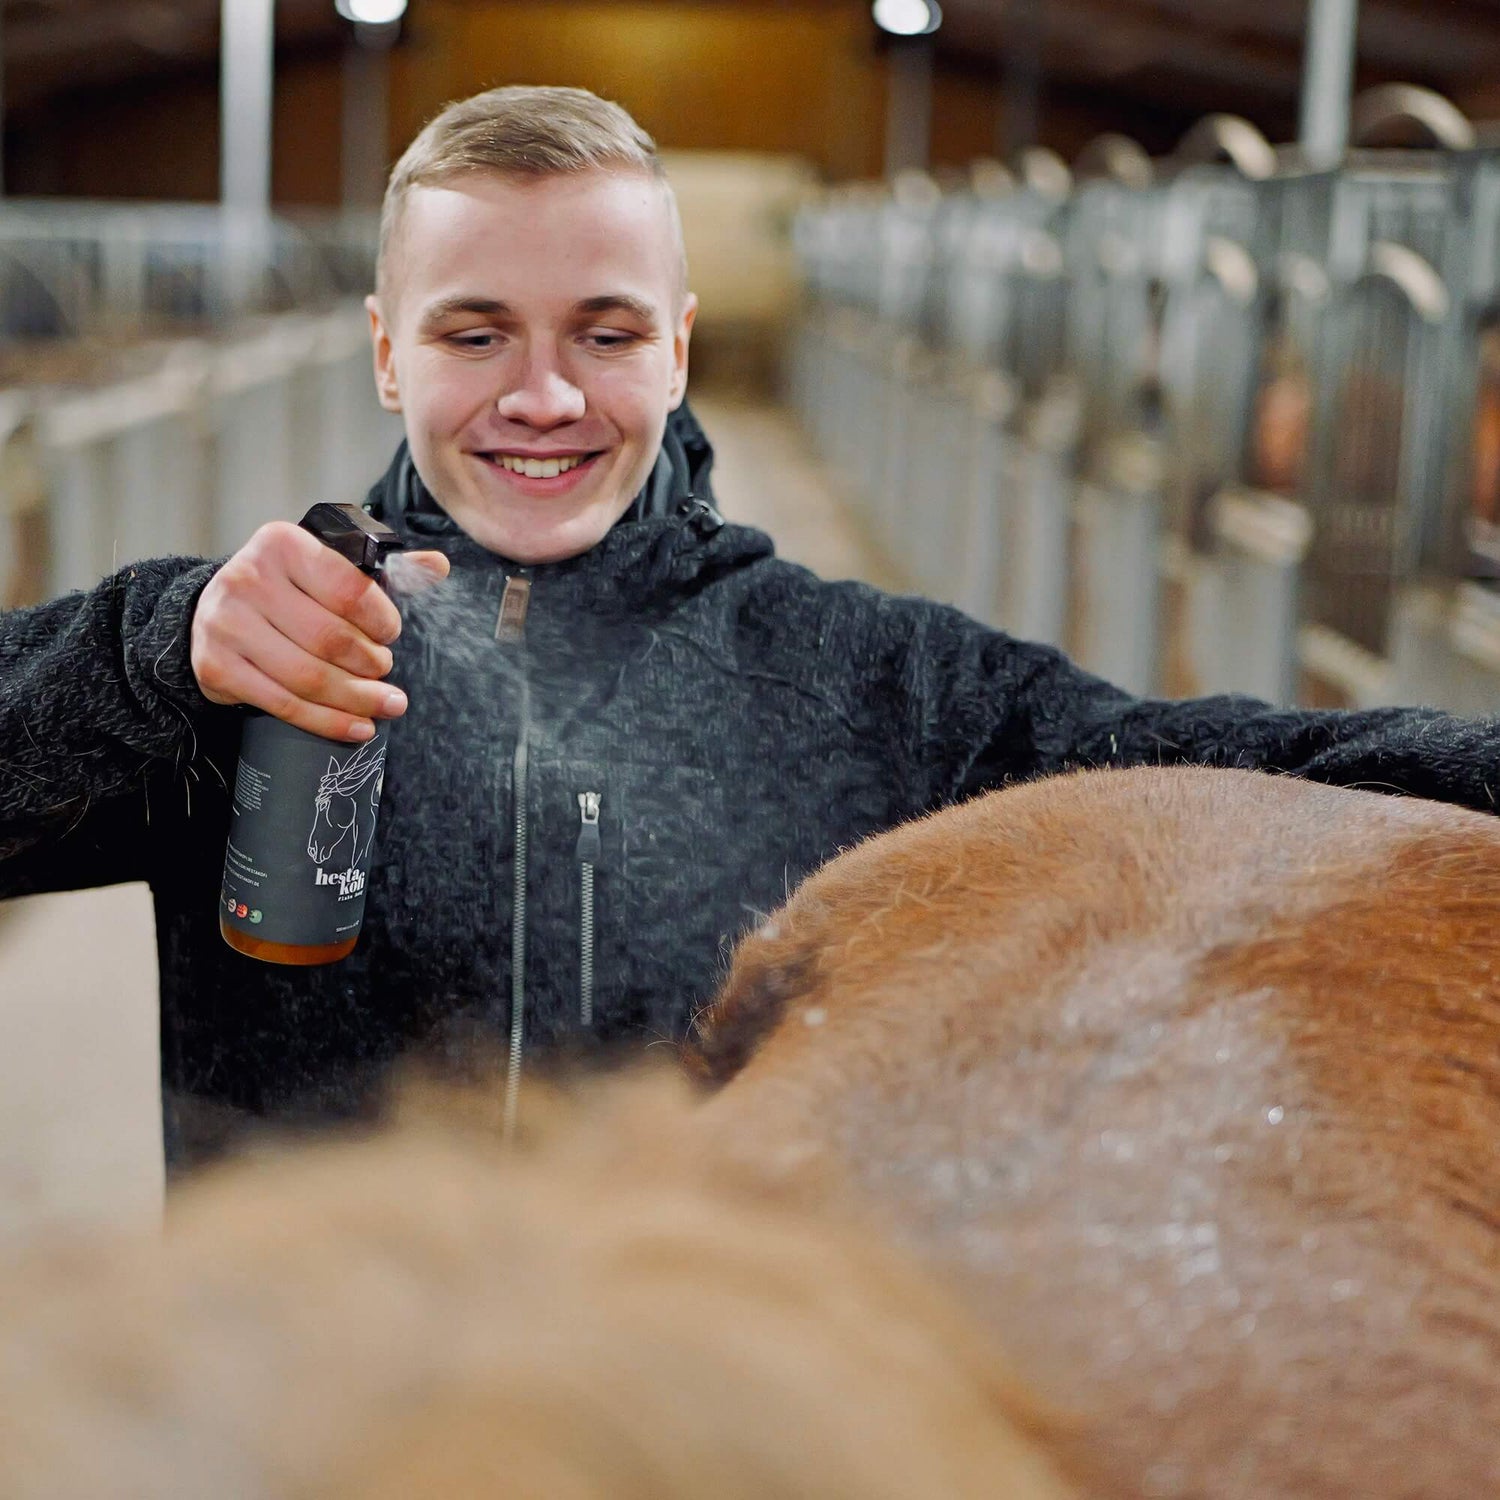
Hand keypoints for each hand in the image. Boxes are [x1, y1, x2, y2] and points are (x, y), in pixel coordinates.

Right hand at [190, 521, 450, 741]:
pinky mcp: (216, 667)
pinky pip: (284, 704)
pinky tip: (357, 726)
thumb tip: (438, 565)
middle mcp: (247, 579)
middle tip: (385, 670)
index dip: (380, 619)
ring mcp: (226, 625)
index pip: (348, 589)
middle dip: (371, 663)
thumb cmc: (287, 589)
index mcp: (282, 544)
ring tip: (385, 704)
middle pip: (330, 639)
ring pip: (308, 677)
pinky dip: (328, 721)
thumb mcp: (328, 567)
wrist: (216, 610)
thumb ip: (382, 569)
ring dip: (357, 699)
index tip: (390, 634)